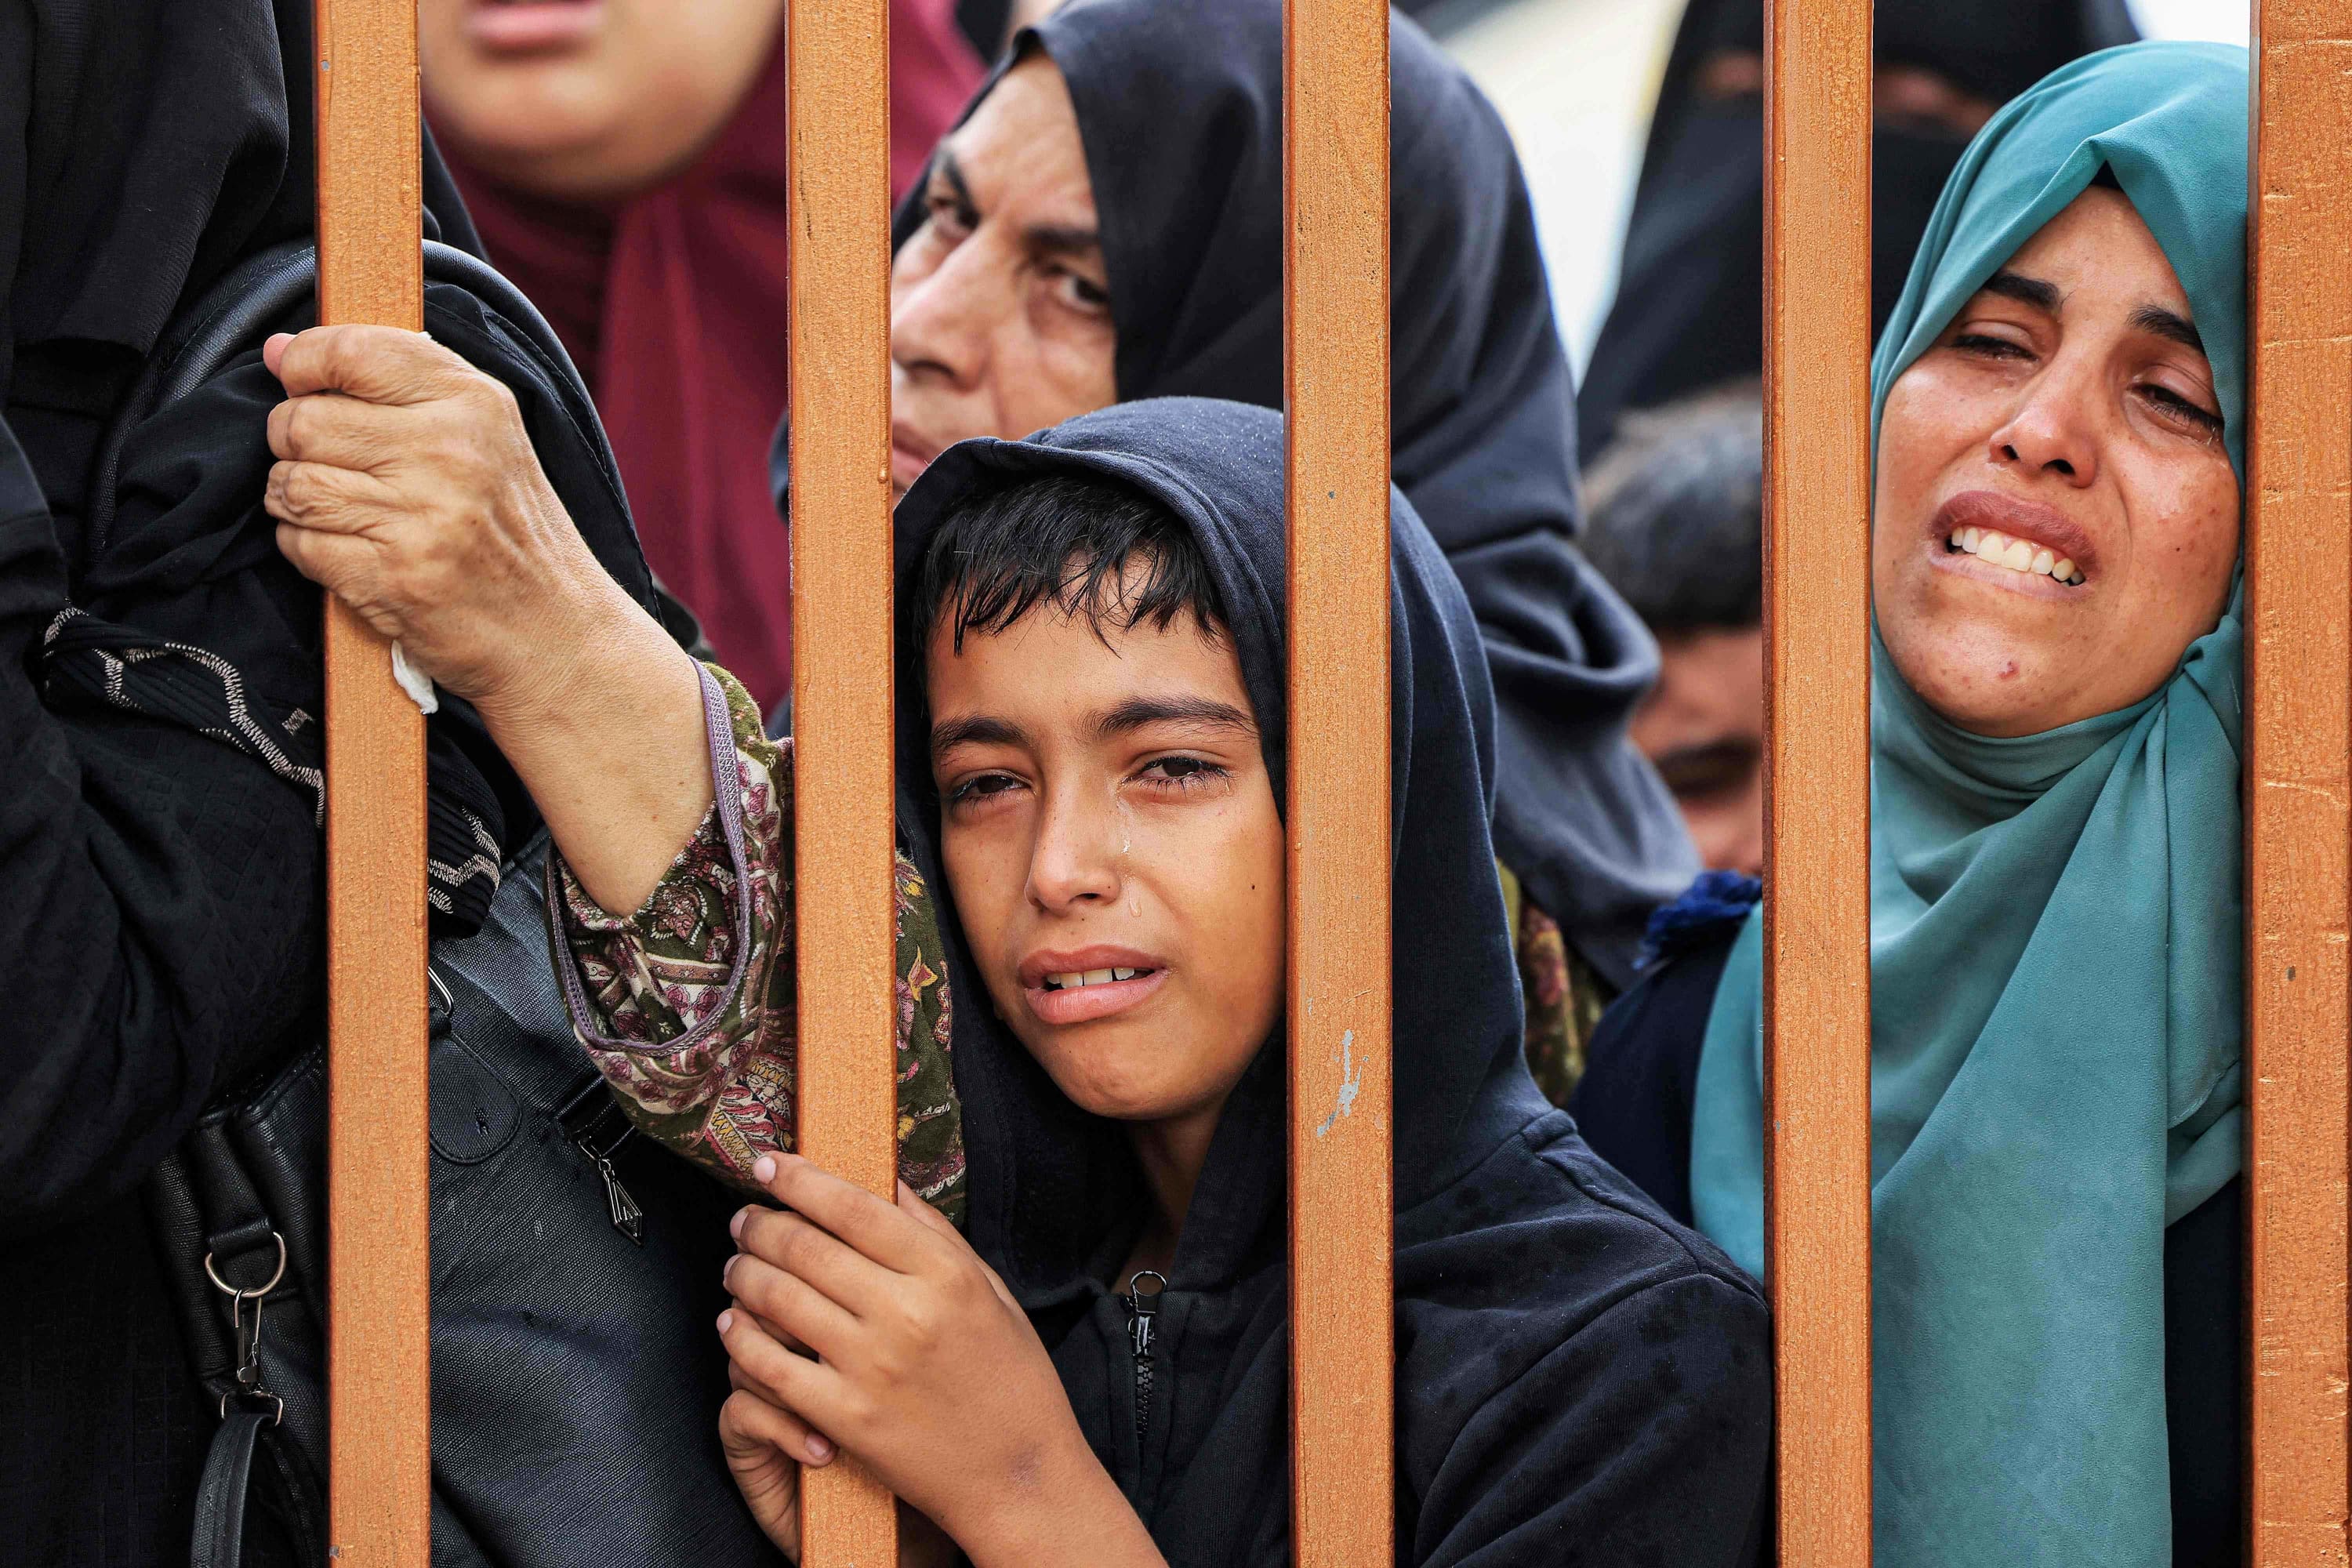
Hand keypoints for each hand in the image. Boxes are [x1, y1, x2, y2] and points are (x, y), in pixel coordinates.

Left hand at [261, 324, 629, 709]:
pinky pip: (300, 544)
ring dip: (296, 498)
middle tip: (329, 461)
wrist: (553, 631)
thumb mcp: (485, 435)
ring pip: (292, 484)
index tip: (301, 381)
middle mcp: (449, 454)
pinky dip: (307, 548)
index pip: (352, 351)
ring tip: (336, 508)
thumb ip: (395, 383)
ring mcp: (421, 519)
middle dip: (295, 442)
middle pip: (304, 422)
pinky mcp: (393, 579)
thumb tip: (278, 350)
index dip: (304, 362)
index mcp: (475, 404)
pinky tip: (347, 549)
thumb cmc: (513, 530)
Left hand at [719, 1154, 1164, 1566]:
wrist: (1017, 1475)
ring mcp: (870, 1366)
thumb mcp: (990, 1290)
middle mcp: (905, 1312)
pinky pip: (769, 1365)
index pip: (853, 1205)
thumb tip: (883, 1179)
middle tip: (744, 1217)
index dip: (799, 1178)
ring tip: (736, 1264)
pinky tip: (732, 1324)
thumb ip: (935, 1233)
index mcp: (945, 1273)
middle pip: (805, 1245)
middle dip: (760, 1223)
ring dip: (743, 1272)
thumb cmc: (1011, 1378)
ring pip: (778, 1298)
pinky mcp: (844, 1417)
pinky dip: (740, 1338)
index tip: (768, 1163)